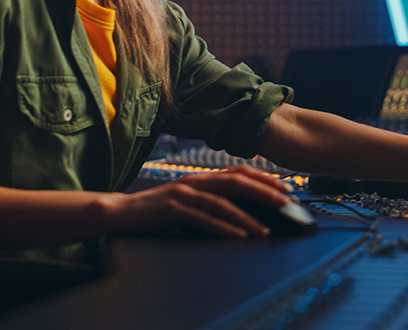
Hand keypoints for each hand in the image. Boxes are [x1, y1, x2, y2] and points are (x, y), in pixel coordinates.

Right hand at [99, 166, 290, 237]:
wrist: (121, 211)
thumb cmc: (158, 208)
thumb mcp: (188, 199)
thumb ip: (210, 199)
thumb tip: (242, 208)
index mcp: (201, 178)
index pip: (239, 172)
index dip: (264, 178)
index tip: (285, 187)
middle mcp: (195, 181)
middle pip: (236, 182)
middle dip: (263, 191)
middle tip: (285, 201)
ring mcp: (183, 194)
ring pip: (222, 203)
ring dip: (247, 217)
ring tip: (264, 230)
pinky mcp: (171, 209)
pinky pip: (202, 218)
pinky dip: (222, 227)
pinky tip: (237, 236)